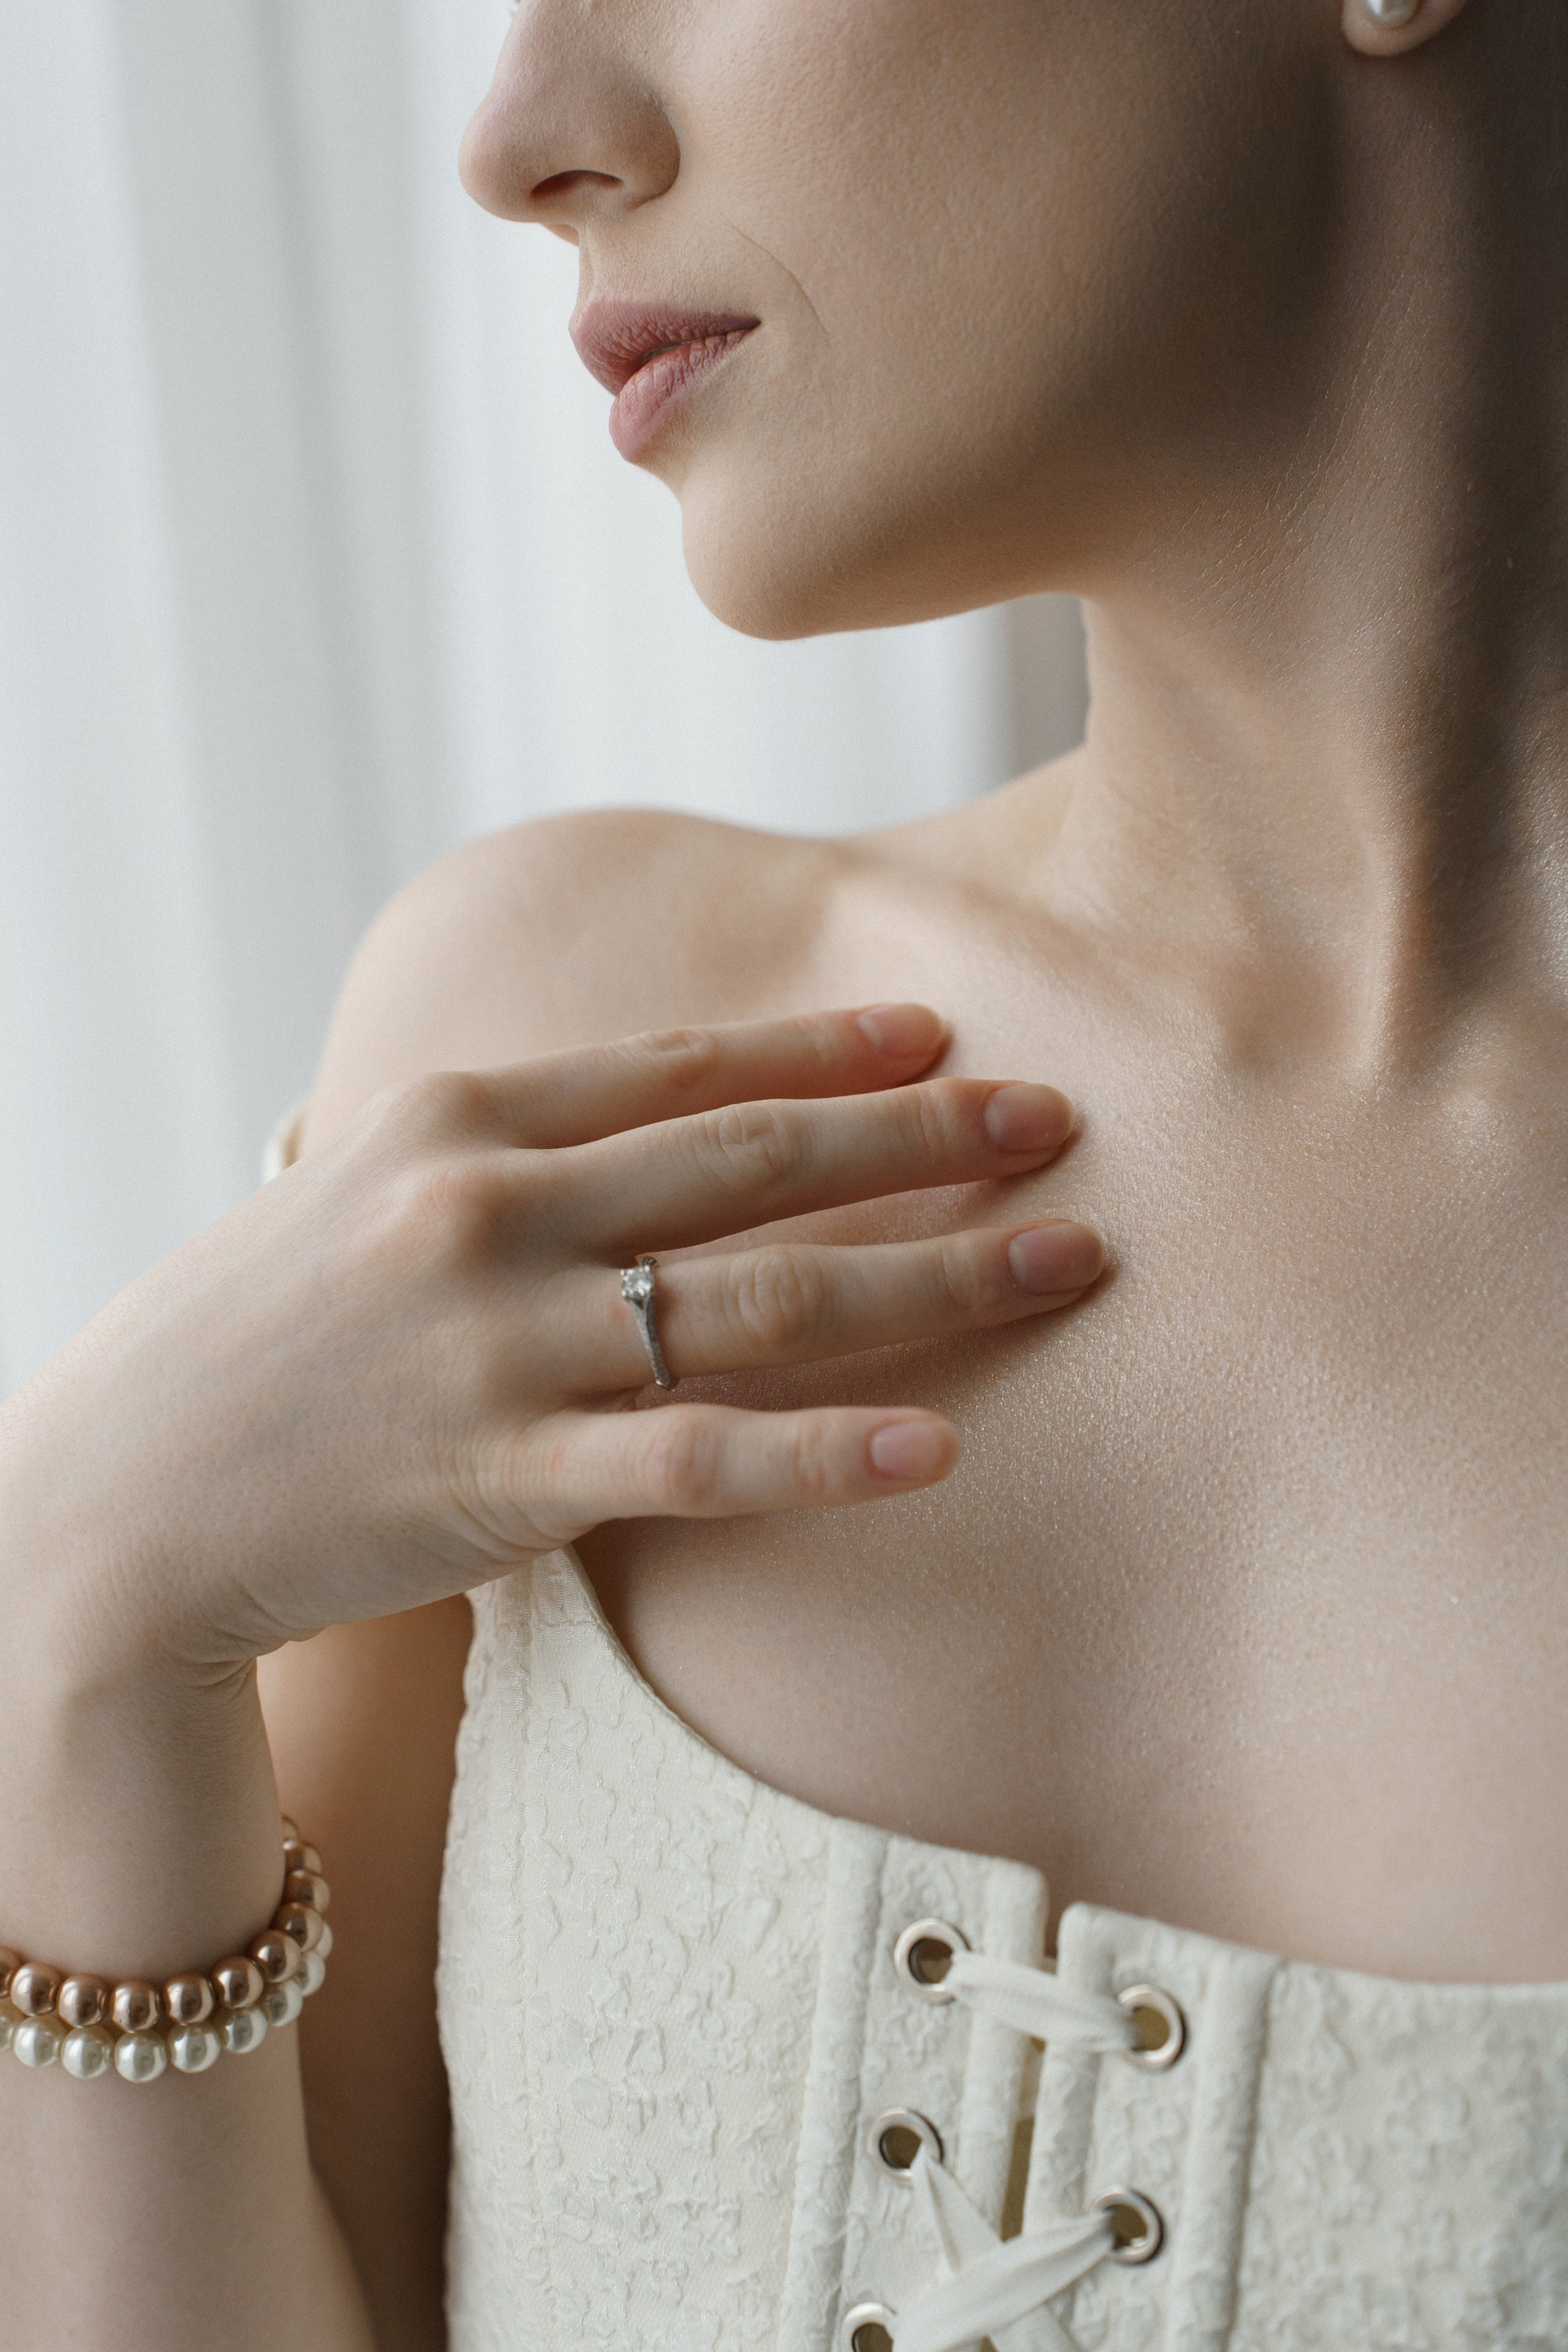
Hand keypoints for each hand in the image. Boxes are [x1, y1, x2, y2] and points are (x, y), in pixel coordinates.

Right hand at [3, 1005, 1099, 1676]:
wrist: (116, 1503)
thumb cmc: (250, 1346)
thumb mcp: (358, 1198)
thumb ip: (497, 1155)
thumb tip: (639, 1136)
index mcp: (456, 1123)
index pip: (678, 1070)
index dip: (823, 1052)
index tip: (938, 1038)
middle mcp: (490, 1210)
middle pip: (753, 1162)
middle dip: (922, 1137)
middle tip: (1056, 1124)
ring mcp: (500, 1343)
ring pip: (761, 1295)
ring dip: (933, 1274)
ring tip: (1065, 1258)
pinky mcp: (502, 1478)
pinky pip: (699, 1459)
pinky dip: (828, 1452)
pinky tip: (939, 1447)